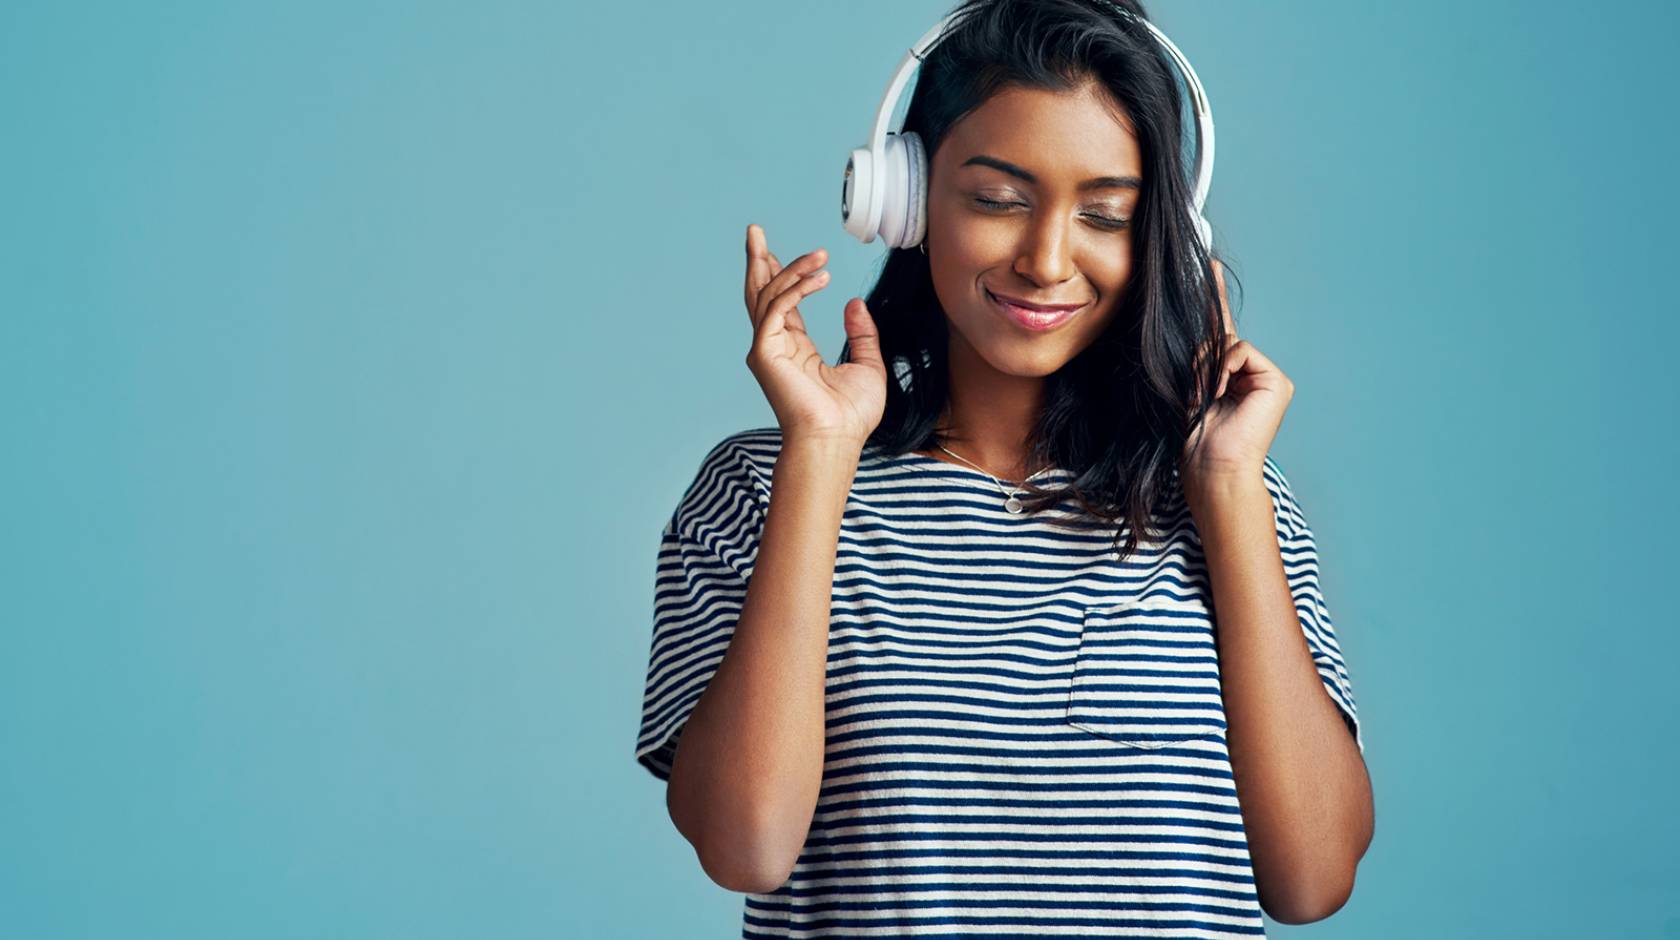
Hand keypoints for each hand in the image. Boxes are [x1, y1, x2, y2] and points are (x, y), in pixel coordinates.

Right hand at [742, 224, 886, 445]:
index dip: (783, 275)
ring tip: (819, 254)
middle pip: (760, 293)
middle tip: (755, 231)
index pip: (782, 304)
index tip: (780, 252)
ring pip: (768, 295)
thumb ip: (861, 334)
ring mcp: (767, 349)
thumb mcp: (867, 365)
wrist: (837, 439)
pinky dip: (796, 288)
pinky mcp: (765, 353)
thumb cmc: (851, 415)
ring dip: (789, 268)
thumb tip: (854, 303)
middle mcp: (775, 346)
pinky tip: (820, 277)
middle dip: (757, 260)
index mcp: (794, 349)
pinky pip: (777, 308)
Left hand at [1180, 259, 1292, 487]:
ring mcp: (1268, 377)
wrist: (1212, 467)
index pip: (1222, 330)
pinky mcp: (1277, 381)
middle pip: (1220, 338)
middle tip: (1196, 394)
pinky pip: (1241, 352)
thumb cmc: (1196, 437)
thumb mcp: (1191, 388)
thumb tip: (1202, 332)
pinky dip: (1223, 370)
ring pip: (1228, 344)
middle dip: (1200, 361)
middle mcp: (1253, 373)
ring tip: (1204, 399)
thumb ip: (1199, 359)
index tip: (1210, 266)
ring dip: (1207, 369)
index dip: (1215, 297)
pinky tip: (1218, 395)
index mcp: (1231, 376)